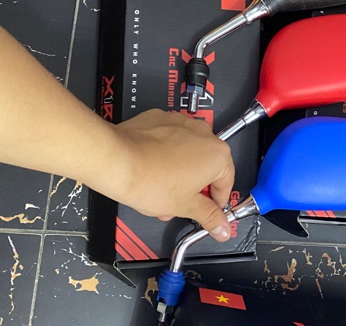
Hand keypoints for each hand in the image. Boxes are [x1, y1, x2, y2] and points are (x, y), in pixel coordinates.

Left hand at [110, 109, 234, 241]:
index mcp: (217, 155)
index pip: (226, 183)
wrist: (117, 160)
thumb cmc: (150, 181)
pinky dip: (166, 152)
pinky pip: (171, 138)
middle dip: (194, 187)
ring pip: (189, 152)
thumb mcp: (184, 207)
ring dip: (180, 170)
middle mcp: (204, 134)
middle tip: (179, 203)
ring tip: (160, 188)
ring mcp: (183, 123)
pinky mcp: (163, 118)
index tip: (207, 211)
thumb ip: (209, 217)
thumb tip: (223, 228)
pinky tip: (153, 167)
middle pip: (207, 166)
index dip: (215, 202)